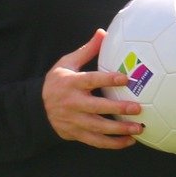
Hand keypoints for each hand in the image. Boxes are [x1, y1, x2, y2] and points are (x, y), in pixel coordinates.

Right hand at [43, 29, 142, 149]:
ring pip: (98, 128)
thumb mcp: (67, 63)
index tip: (126, 79)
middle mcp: (72, 103)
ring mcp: (73, 120)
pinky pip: (96, 141)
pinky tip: (129, 141)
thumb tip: (103, 32)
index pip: (91, 80)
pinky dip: (112, 144)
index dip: (108, 80)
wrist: (37, 108)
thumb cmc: (57, 82)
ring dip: (119, 130)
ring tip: (139, 128)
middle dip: (118, 109)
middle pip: (97, 107)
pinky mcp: (75, 134)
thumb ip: (87, 50)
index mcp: (71, 83)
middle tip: (138, 108)